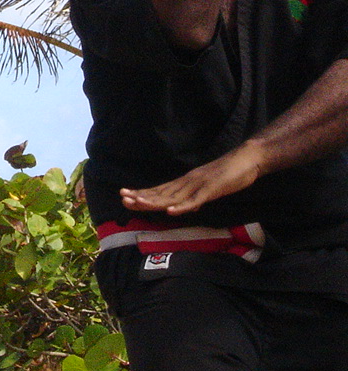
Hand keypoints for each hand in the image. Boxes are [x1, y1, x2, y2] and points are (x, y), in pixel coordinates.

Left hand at [120, 141, 264, 215]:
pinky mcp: (211, 190)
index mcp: (185, 182)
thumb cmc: (228, 174)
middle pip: (162, 192)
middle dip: (142, 196)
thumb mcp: (207, 189)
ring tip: (138, 203)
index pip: (160, 190)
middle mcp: (188, 182)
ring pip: (173, 196)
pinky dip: (182, 207)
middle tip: (122, 198)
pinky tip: (170, 211)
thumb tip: (183, 209)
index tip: (126, 197)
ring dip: (155, 201)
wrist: (247, 159)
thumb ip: (194, 198)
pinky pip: (195, 201)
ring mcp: (199, 185)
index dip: (143, 194)